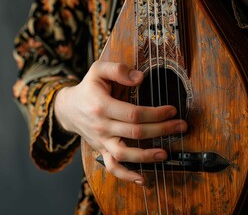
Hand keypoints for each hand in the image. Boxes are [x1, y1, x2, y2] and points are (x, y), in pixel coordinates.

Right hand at [54, 61, 186, 184]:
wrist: (68, 108)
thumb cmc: (88, 88)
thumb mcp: (98, 70)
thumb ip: (118, 69)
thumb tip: (140, 78)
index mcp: (102, 105)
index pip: (134, 114)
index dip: (156, 114)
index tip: (172, 110)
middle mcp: (101, 126)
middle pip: (135, 132)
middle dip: (162, 130)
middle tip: (181, 126)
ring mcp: (101, 140)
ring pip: (124, 154)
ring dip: (147, 156)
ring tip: (165, 154)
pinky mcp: (101, 149)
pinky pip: (112, 167)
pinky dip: (126, 175)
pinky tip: (143, 179)